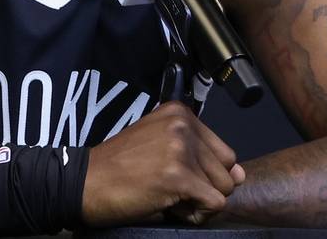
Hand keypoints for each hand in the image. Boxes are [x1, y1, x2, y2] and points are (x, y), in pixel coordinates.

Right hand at [81, 100, 245, 226]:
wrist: (85, 183)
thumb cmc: (118, 168)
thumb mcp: (161, 148)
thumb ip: (201, 156)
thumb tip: (241, 175)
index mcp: (179, 113)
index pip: (224, 151)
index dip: (205, 173)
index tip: (175, 176)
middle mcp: (183, 125)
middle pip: (227, 170)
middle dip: (205, 188)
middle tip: (171, 189)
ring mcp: (181, 149)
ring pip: (223, 189)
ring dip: (199, 202)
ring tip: (168, 196)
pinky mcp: (179, 176)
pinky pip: (213, 204)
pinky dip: (196, 214)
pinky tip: (170, 207)